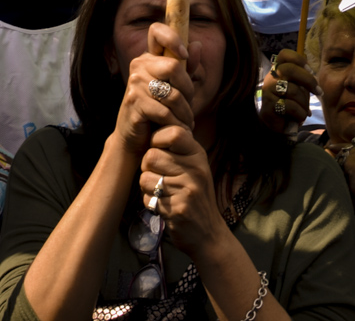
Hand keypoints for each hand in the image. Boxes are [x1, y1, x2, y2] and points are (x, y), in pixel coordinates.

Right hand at [113, 23, 195, 157]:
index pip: (157, 31)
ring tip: (187, 122)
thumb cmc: (158, 111)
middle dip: (188, 90)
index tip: (183, 55)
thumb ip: (186, 68)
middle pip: (174, 66)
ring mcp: (134, 83)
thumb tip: (197, 45)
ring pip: (173, 94)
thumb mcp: (175, 88)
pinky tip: (179, 129)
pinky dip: (176, 124)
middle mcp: (139, 65)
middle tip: (189, 105)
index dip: (173, 38)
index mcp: (148, 57)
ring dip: (185, 113)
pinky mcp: (134, 103)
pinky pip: (165, 112)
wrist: (135, 140)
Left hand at [138, 123, 227, 258]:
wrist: (208, 234)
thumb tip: (155, 120)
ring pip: (145, 177)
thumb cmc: (194, 195)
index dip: (157, 139)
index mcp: (198, 154)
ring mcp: (188, 189)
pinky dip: (149, 203)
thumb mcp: (193, 165)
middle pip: (152, 155)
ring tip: (160, 191)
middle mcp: (196, 169)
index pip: (172, 132)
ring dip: (147, 186)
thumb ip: (178, 146)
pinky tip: (163, 205)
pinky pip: (148, 198)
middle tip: (158, 176)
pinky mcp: (179, 209)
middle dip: (147, 167)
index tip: (159, 150)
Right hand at [259, 48, 317, 131]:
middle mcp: (271, 78)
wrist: (278, 127)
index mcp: (278, 70)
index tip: (310, 69)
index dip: (299, 59)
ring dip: (305, 103)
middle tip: (318, 91)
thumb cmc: (291, 105)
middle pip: (290, 69)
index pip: (284, 55)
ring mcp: (268, 91)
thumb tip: (312, 74)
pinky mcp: (268, 106)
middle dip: (308, 80)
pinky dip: (300, 113)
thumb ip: (302, 80)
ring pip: (293, 90)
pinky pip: (290, 106)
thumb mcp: (298, 89)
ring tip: (305, 111)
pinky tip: (299, 117)